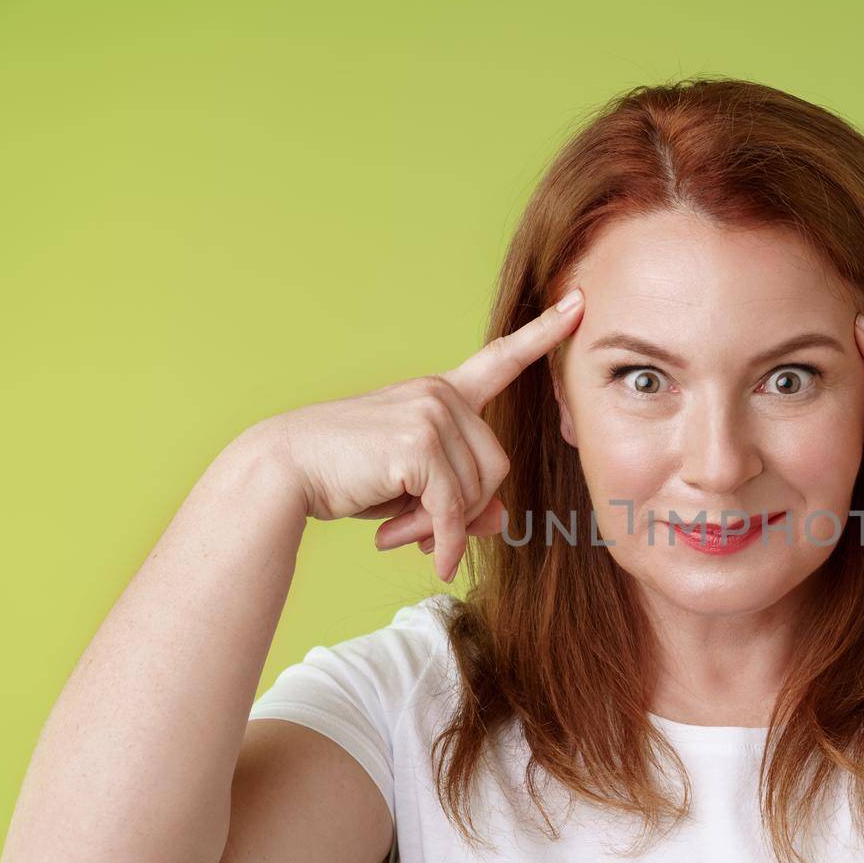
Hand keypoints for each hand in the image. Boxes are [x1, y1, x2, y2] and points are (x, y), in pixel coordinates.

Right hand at [250, 287, 585, 582]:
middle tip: (417, 531)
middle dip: (463, 509)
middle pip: (496, 466)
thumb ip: (463, 500)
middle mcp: (440, 394)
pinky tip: (429, 558)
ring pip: (478, 491)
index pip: (500, 358)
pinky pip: (454, 508)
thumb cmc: (349, 478)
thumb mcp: (416, 489)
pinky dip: (445, 540)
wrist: (284, 471)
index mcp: (441, 393)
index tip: (579, 305)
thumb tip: (502, 519)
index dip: (543, 334)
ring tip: (399, 533)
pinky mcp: (419, 443)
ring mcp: (431, 413)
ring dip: (443, 526)